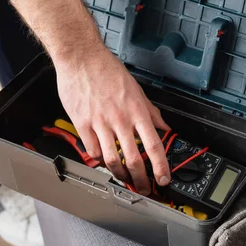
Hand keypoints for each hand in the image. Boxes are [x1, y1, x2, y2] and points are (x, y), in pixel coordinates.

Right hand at [55, 46, 170, 194]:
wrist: (81, 58)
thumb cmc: (107, 69)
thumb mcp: (136, 89)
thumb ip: (150, 111)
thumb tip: (164, 127)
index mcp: (137, 110)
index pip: (154, 145)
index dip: (160, 166)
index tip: (163, 179)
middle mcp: (120, 119)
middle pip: (133, 159)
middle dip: (140, 179)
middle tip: (142, 187)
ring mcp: (100, 123)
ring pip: (111, 159)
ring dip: (120, 174)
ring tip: (123, 178)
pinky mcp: (82, 123)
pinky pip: (92, 150)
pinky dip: (99, 160)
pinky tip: (103, 160)